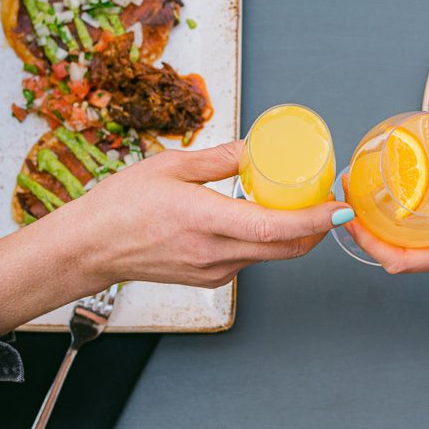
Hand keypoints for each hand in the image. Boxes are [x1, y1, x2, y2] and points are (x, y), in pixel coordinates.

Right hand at [65, 140, 350, 288]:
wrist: (89, 249)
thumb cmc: (120, 205)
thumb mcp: (170, 166)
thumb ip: (218, 159)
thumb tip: (254, 149)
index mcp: (206, 220)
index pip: (275, 226)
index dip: (315, 219)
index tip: (340, 206)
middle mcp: (215, 253)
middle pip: (286, 248)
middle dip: (318, 227)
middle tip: (331, 201)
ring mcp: (214, 271)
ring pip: (270, 255)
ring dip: (293, 233)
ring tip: (300, 203)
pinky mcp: (209, 279)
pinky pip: (250, 259)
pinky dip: (266, 240)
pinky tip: (261, 218)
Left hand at [343, 120, 428, 281]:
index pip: (396, 259)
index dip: (367, 241)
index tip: (350, 216)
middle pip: (389, 250)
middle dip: (362, 227)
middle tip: (348, 190)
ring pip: (400, 244)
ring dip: (377, 224)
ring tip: (361, 190)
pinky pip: (416, 237)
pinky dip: (399, 220)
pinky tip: (395, 196)